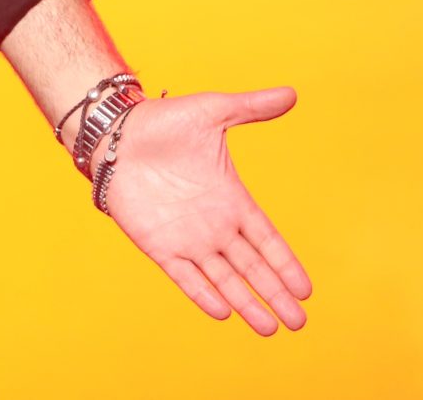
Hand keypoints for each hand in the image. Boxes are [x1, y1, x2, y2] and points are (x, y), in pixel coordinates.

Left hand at [99, 86, 310, 333]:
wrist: (116, 133)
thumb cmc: (164, 121)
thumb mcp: (213, 110)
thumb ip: (251, 107)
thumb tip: (291, 93)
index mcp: (232, 199)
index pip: (267, 239)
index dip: (286, 263)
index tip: (306, 289)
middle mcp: (214, 225)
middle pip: (252, 268)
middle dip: (275, 294)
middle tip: (299, 322)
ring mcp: (188, 237)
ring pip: (224, 279)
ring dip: (245, 303)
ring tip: (268, 328)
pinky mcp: (159, 244)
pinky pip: (185, 275)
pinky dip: (202, 293)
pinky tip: (223, 312)